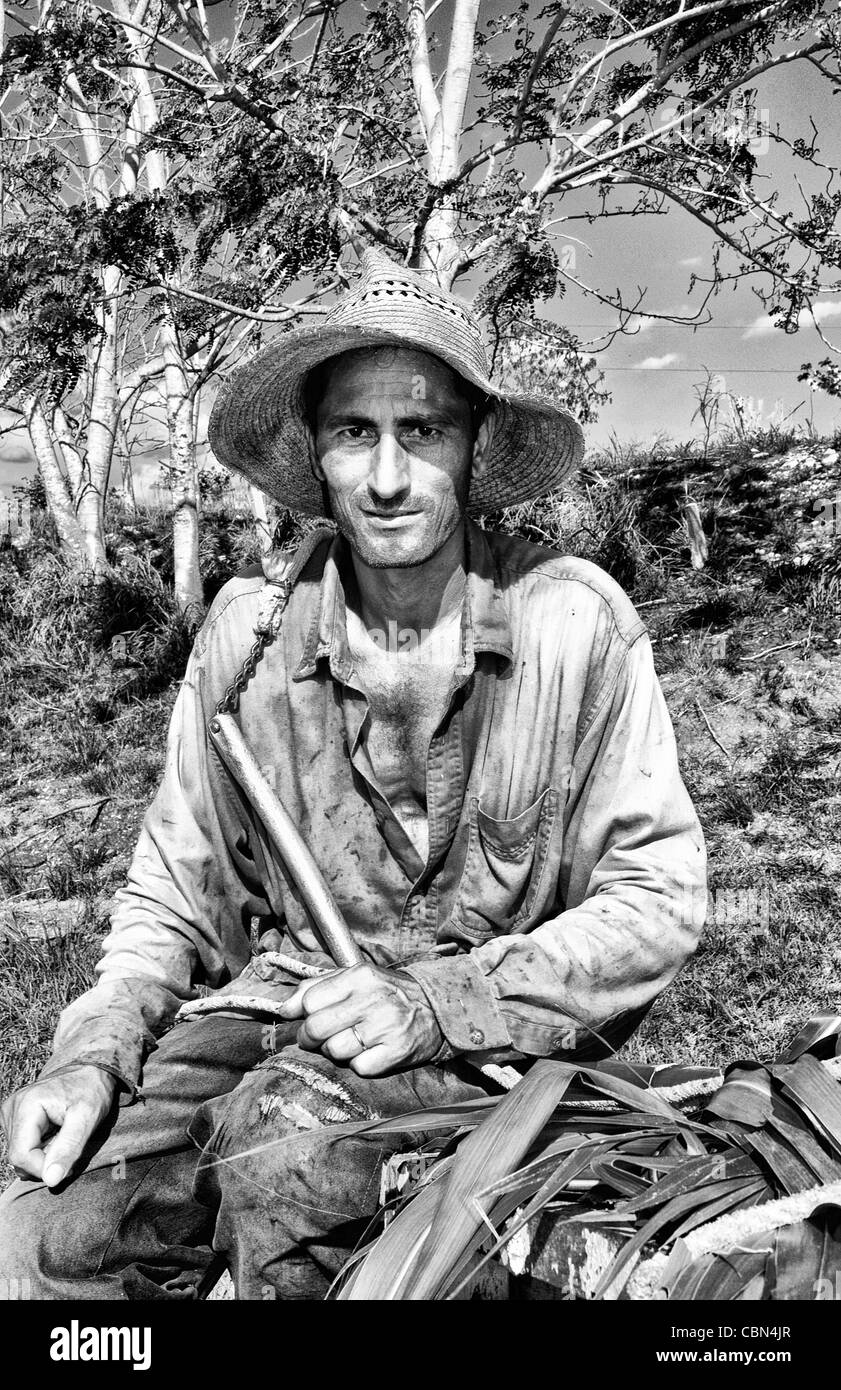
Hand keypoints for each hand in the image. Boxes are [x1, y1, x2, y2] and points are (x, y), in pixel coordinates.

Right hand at [1, 1065, 117, 1187]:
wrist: (90, 1071)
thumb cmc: (91, 1090)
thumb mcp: (87, 1118)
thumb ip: (68, 1149)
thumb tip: (51, 1180)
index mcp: (26, 1105)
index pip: (21, 1156)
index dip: (44, 1168)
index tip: (69, 1162)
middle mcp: (12, 1108)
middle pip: (19, 1157)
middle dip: (45, 1160)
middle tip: (68, 1142)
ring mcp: (10, 1112)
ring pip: (20, 1154)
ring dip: (43, 1154)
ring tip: (62, 1134)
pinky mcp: (14, 1118)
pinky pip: (22, 1146)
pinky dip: (40, 1147)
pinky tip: (54, 1133)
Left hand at [278, 963, 443, 1076]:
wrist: (436, 1007)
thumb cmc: (387, 992)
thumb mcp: (355, 977)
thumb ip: (317, 987)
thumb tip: (285, 1009)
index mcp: (359, 976)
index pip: (310, 1001)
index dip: (304, 1015)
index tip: (310, 1019)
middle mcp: (373, 999)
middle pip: (316, 1029)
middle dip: (311, 1038)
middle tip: (320, 1038)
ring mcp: (386, 1026)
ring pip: (335, 1051)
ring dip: (337, 1051)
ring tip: (351, 1042)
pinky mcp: (397, 1051)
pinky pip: (359, 1068)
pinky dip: (360, 1064)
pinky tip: (370, 1052)